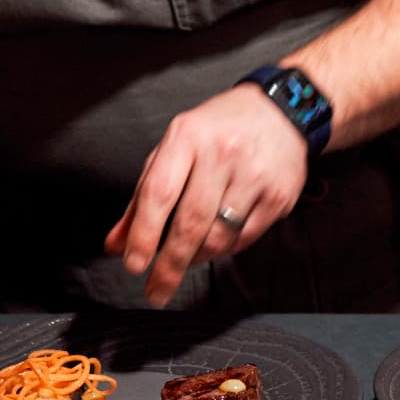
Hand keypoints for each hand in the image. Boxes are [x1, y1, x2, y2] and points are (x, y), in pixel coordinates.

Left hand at [103, 84, 307, 306]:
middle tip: (156, 290)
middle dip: (169, 265)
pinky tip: (215, 244)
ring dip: (197, 259)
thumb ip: (143, 197)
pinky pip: (245, 239)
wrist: (282, 110)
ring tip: (186, 260)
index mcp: (187, 136)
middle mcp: (221, 153)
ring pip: (219, 237)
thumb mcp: (174, 148)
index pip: (159, 193)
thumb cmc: (219, 130)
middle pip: (191, 223)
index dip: (143, 234)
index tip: (133, 264)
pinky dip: (225, 250)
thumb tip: (117, 244)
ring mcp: (253, 174)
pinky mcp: (278, 195)